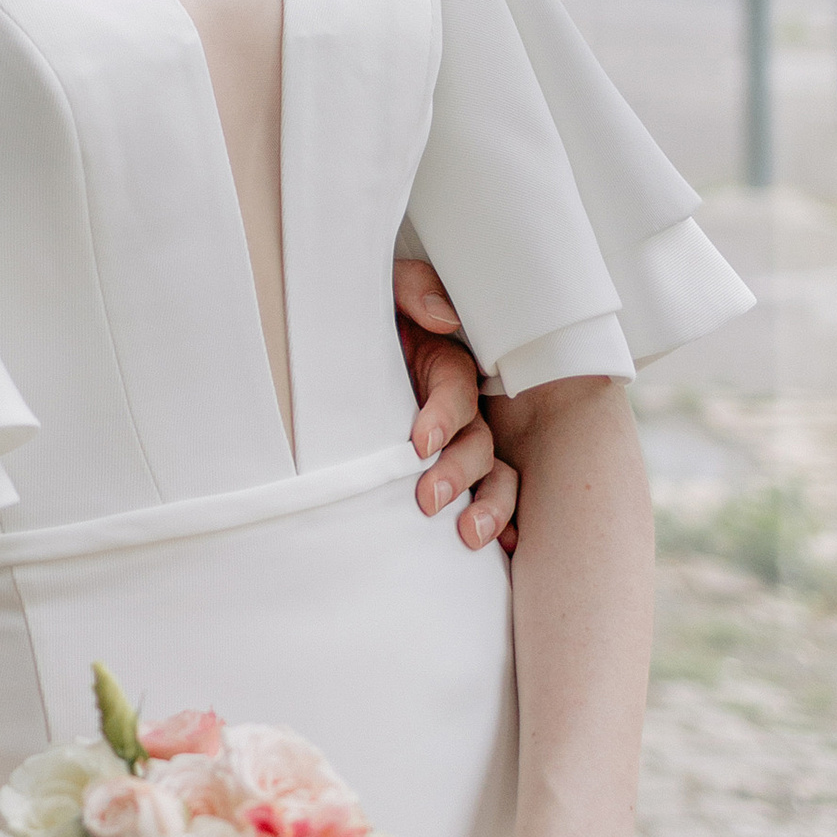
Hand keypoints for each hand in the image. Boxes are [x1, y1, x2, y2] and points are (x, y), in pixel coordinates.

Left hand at [394, 257, 516, 551]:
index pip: (456, 394)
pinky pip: (486, 495)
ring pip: (491, 474)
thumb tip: (445, 319)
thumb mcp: (386, 287)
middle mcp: (461, 408)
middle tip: (428, 500)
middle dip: (459, 472)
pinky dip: (501, 522)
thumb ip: (414, 290)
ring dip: (488, 506)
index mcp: (447, 365)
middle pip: (478, 442)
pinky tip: (501, 549)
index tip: (418, 444)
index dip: (442, 418)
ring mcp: (459, 442)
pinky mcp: (449, 467)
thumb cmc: (365, 315)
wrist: (336, 345)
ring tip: (470, 536)